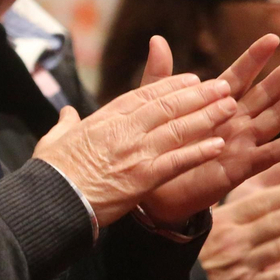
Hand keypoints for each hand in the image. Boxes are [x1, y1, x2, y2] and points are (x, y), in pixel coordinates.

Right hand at [32, 68, 236, 227]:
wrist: (50, 200)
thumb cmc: (50, 172)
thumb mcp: (54, 139)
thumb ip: (65, 123)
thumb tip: (67, 112)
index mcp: (103, 119)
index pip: (143, 95)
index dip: (171, 86)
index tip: (191, 79)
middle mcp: (123, 130)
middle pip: (167, 106)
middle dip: (198, 95)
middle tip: (222, 86)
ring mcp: (135, 153)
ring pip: (178, 128)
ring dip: (207, 117)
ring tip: (229, 107)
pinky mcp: (142, 178)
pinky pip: (177, 161)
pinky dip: (199, 152)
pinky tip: (219, 145)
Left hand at [138, 34, 279, 224]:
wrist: (152, 191)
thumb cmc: (157, 147)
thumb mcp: (156, 107)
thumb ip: (161, 76)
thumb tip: (157, 39)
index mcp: (214, 104)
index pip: (239, 76)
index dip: (254, 58)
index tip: (272, 37)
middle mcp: (234, 121)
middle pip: (266, 93)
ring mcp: (241, 144)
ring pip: (276, 118)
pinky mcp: (241, 168)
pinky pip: (270, 155)